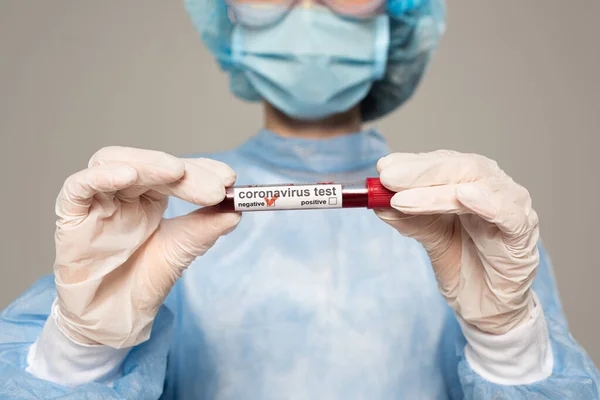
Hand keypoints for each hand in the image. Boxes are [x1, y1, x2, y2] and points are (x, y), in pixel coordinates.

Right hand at [53, 147, 239, 347]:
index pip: (175, 170)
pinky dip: (100, 177)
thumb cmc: (142, 281)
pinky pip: (77, 188)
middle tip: (214, 188)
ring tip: (176, 172)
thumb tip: (236, 211)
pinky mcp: (71, 218)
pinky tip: (126, 176)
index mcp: (150, 197)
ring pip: (113, 162)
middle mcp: (124, 193)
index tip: (229, 178)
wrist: (112, 319)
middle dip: (184, 171)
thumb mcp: (180, 252)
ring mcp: (97, 202)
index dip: (201, 168)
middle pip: (149, 164)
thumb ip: (204, 230)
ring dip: (146, 164)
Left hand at [375, 150, 538, 334]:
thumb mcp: (429, 236)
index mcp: (470, 182)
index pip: (442, 163)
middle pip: (459, 167)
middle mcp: (492, 186)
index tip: (382, 167)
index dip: (412, 163)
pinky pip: (507, 213)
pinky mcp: (523, 233)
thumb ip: (408, 218)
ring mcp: (511, 206)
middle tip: (387, 178)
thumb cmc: (463, 263)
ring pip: (476, 186)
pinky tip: (464, 196)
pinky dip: (487, 202)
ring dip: (436, 191)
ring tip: (403, 199)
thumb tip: (375, 202)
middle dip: (419, 172)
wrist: (487, 305)